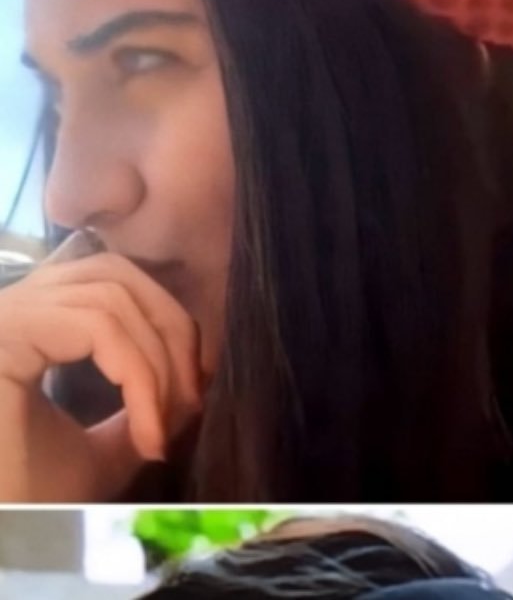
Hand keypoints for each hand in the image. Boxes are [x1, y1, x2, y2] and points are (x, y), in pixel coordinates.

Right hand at [0, 253, 202, 501]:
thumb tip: (190, 389)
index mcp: (33, 319)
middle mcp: (16, 302)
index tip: (193, 398)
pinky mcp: (7, 331)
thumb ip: (139, 412)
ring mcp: (7, 312)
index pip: (114, 283)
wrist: (3, 538)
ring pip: (111, 297)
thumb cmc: (26, 499)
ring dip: (157, 362)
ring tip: (163, 426)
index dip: (168, 327)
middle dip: (170, 332)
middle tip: (190, 402)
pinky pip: (96, 326)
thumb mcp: (99, 452)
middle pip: (116, 275)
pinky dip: (138, 375)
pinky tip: (148, 434)